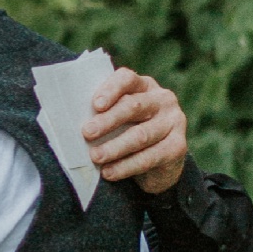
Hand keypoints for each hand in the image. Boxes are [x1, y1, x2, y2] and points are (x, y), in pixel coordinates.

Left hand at [84, 67, 187, 194]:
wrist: (161, 164)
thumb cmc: (129, 133)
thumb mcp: (119, 120)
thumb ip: (104, 114)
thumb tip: (73, 122)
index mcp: (145, 86)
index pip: (127, 79)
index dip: (111, 90)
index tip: (95, 105)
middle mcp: (163, 99)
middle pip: (134, 106)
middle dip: (108, 121)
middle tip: (87, 133)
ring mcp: (174, 121)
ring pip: (141, 135)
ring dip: (115, 147)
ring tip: (95, 157)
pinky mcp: (178, 146)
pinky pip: (149, 157)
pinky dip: (126, 166)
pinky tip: (110, 172)